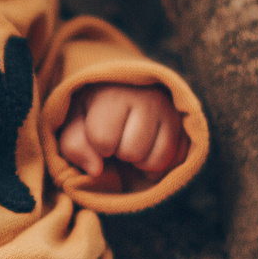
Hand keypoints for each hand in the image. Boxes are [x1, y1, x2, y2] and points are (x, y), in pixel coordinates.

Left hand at [57, 83, 186, 193]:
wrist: (125, 87)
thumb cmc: (94, 109)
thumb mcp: (74, 121)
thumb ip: (74, 145)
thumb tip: (96, 171)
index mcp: (114, 94)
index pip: (103, 140)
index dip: (97, 145)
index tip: (98, 130)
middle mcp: (148, 99)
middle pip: (131, 152)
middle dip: (119, 152)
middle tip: (118, 137)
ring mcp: (170, 112)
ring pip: (155, 161)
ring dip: (139, 161)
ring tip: (131, 143)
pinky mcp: (184, 126)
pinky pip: (173, 162)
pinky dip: (157, 166)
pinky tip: (147, 151)